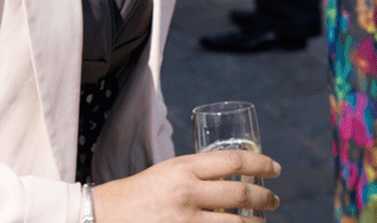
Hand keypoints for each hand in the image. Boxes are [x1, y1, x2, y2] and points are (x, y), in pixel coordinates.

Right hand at [93, 149, 280, 222]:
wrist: (101, 217)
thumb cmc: (137, 194)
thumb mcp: (168, 172)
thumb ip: (197, 175)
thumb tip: (232, 179)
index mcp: (184, 168)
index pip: (233, 160)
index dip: (260, 164)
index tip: (275, 168)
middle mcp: (187, 193)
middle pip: (240, 193)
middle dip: (264, 197)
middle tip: (275, 200)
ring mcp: (184, 221)